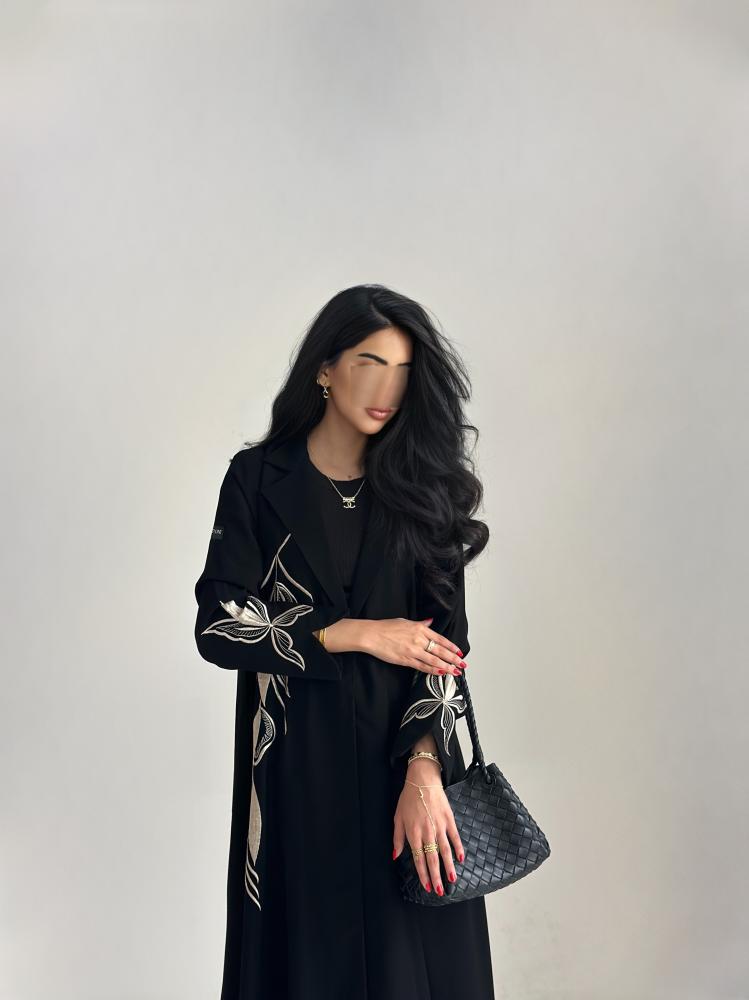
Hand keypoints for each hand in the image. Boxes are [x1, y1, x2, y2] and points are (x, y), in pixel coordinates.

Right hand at [360, 617, 465, 675]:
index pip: (440, 639)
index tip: (459, 652)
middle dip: (453, 658)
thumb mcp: (405, 621)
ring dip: (446, 667)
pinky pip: (422, 667)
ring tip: (454, 671)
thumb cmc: (386, 627)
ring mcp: (413, 651)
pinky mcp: (405, 660)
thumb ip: (420, 623)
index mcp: (420, 629)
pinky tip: (440, 673)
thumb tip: (430, 622)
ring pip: (434, 661)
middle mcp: (418, 639)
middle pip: (440, 651)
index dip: (451, 647)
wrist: (372, 635)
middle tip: (462, 664)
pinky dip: (432, 670)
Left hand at [393, 760, 464, 894]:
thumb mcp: (398, 818)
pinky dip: (458, 848)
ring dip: (448, 866)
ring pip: (445, 850)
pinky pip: (455, 837)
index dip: (423, 874)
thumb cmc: (408, 799)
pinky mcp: (448, 819)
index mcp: (413, 833)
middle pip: (432, 858)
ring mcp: (439, 826)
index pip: (418, 859)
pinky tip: (460, 858)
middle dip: (436, 876)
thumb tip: (395, 856)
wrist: (422, 780)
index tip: (427, 886)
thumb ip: (397, 838)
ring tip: (452, 879)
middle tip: (440, 890)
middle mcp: (427, 832)